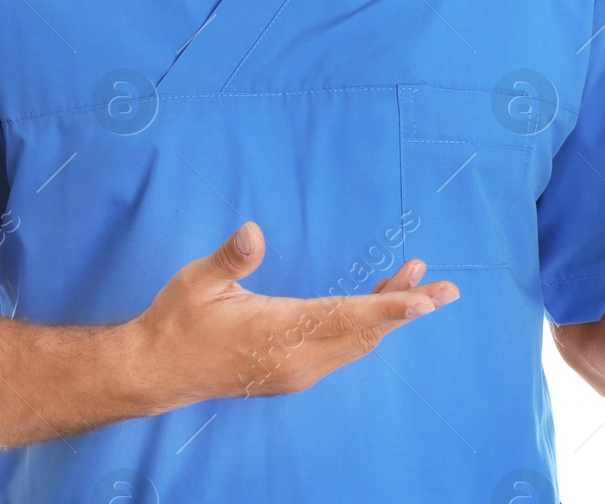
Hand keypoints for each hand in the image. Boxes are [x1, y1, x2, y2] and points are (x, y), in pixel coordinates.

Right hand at [129, 221, 458, 410]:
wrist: (158, 370)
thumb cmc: (178, 320)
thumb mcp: (198, 281)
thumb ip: (231, 258)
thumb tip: (253, 230)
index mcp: (279, 333)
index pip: (345, 318)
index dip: (388, 308)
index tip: (424, 301)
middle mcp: (298, 360)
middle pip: (364, 332)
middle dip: (406, 307)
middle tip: (447, 287)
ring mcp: (298, 371)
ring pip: (357, 342)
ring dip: (389, 314)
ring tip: (421, 285)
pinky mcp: (294, 372)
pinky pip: (344, 349)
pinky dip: (367, 325)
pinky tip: (378, 304)